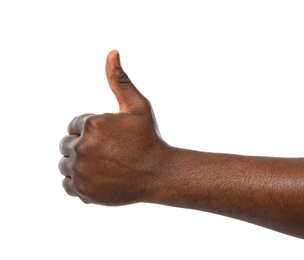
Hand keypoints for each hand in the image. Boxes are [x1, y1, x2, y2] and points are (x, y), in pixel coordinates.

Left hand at [58, 50, 169, 204]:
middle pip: (66, 144)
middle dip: (82, 146)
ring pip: (65, 165)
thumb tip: (112, 51)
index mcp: (91, 124)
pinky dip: (78, 182)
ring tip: (104, 166)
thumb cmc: (148, 138)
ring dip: (79, 164)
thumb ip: (120, 80)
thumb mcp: (137, 106)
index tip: (110, 139)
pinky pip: (67, 185)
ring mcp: (80, 172)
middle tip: (107, 153)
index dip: (92, 131)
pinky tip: (98, 178)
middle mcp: (81, 147)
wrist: (159, 173)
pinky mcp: (83, 192)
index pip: (75, 125)